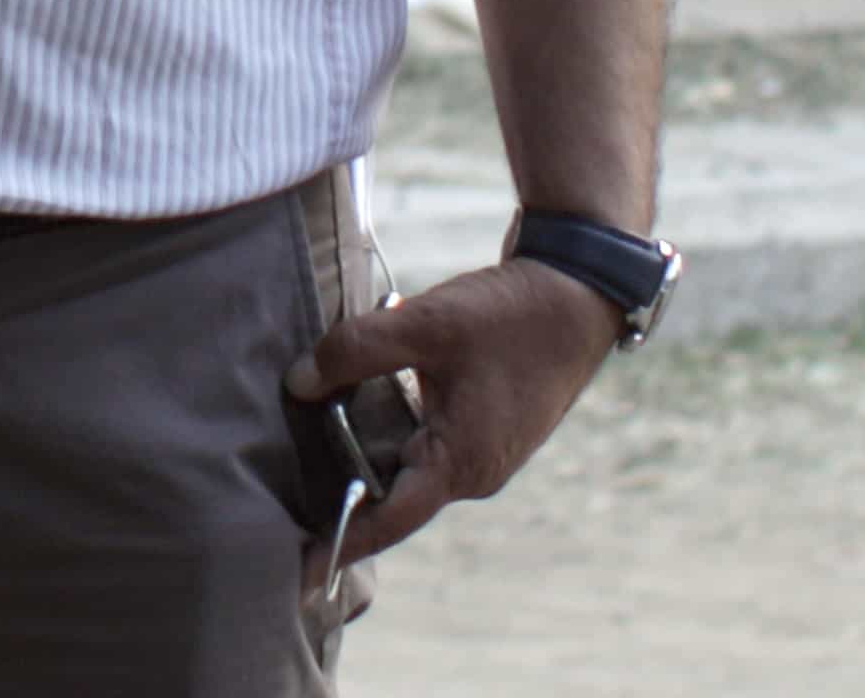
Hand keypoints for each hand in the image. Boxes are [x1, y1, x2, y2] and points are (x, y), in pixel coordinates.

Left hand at [288, 258, 619, 564]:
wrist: (577, 294)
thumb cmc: (510, 316)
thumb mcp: (424, 324)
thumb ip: (355, 351)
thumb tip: (297, 382)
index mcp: (461, 464)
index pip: (388, 521)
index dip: (341, 542)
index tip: (299, 570)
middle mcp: (474, 473)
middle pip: (393, 494)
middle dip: (343, 489)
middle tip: (286, 485)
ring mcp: (485, 454)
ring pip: (410, 464)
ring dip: (369, 448)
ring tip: (316, 433)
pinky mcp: (488, 430)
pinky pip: (430, 442)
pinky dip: (395, 427)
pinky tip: (367, 393)